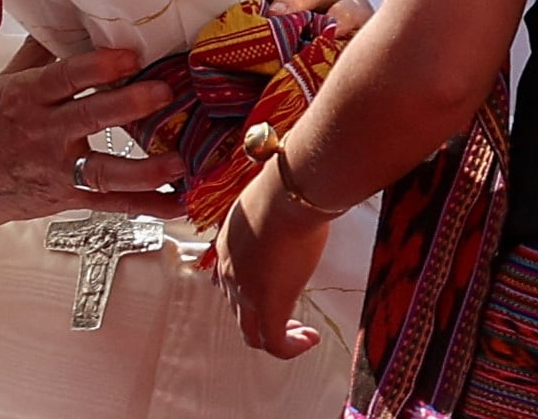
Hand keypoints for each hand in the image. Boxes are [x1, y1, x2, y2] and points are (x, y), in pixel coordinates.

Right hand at [0, 40, 184, 252]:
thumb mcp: (5, 82)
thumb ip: (41, 53)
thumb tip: (73, 13)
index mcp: (28, 96)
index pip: (64, 77)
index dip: (97, 66)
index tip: (130, 56)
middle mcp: (44, 134)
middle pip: (90, 117)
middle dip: (129, 105)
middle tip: (165, 92)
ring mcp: (59, 170)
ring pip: (106, 171)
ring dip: (147, 168)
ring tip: (182, 159)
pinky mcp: (70, 199)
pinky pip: (113, 205)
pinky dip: (148, 205)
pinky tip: (180, 201)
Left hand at [211, 158, 332, 358]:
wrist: (290, 194)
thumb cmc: (286, 189)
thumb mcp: (270, 204)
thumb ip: (274, 219)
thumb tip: (293, 216)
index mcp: (228, 244)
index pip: (228, 278)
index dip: (248, 293)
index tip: (274, 291)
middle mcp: (230, 270)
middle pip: (237, 309)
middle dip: (262, 320)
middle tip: (290, 321)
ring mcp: (246, 290)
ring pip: (252, 332)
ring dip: (278, 337)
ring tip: (302, 333)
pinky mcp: (268, 305)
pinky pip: (274, 343)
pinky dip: (290, 348)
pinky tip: (309, 339)